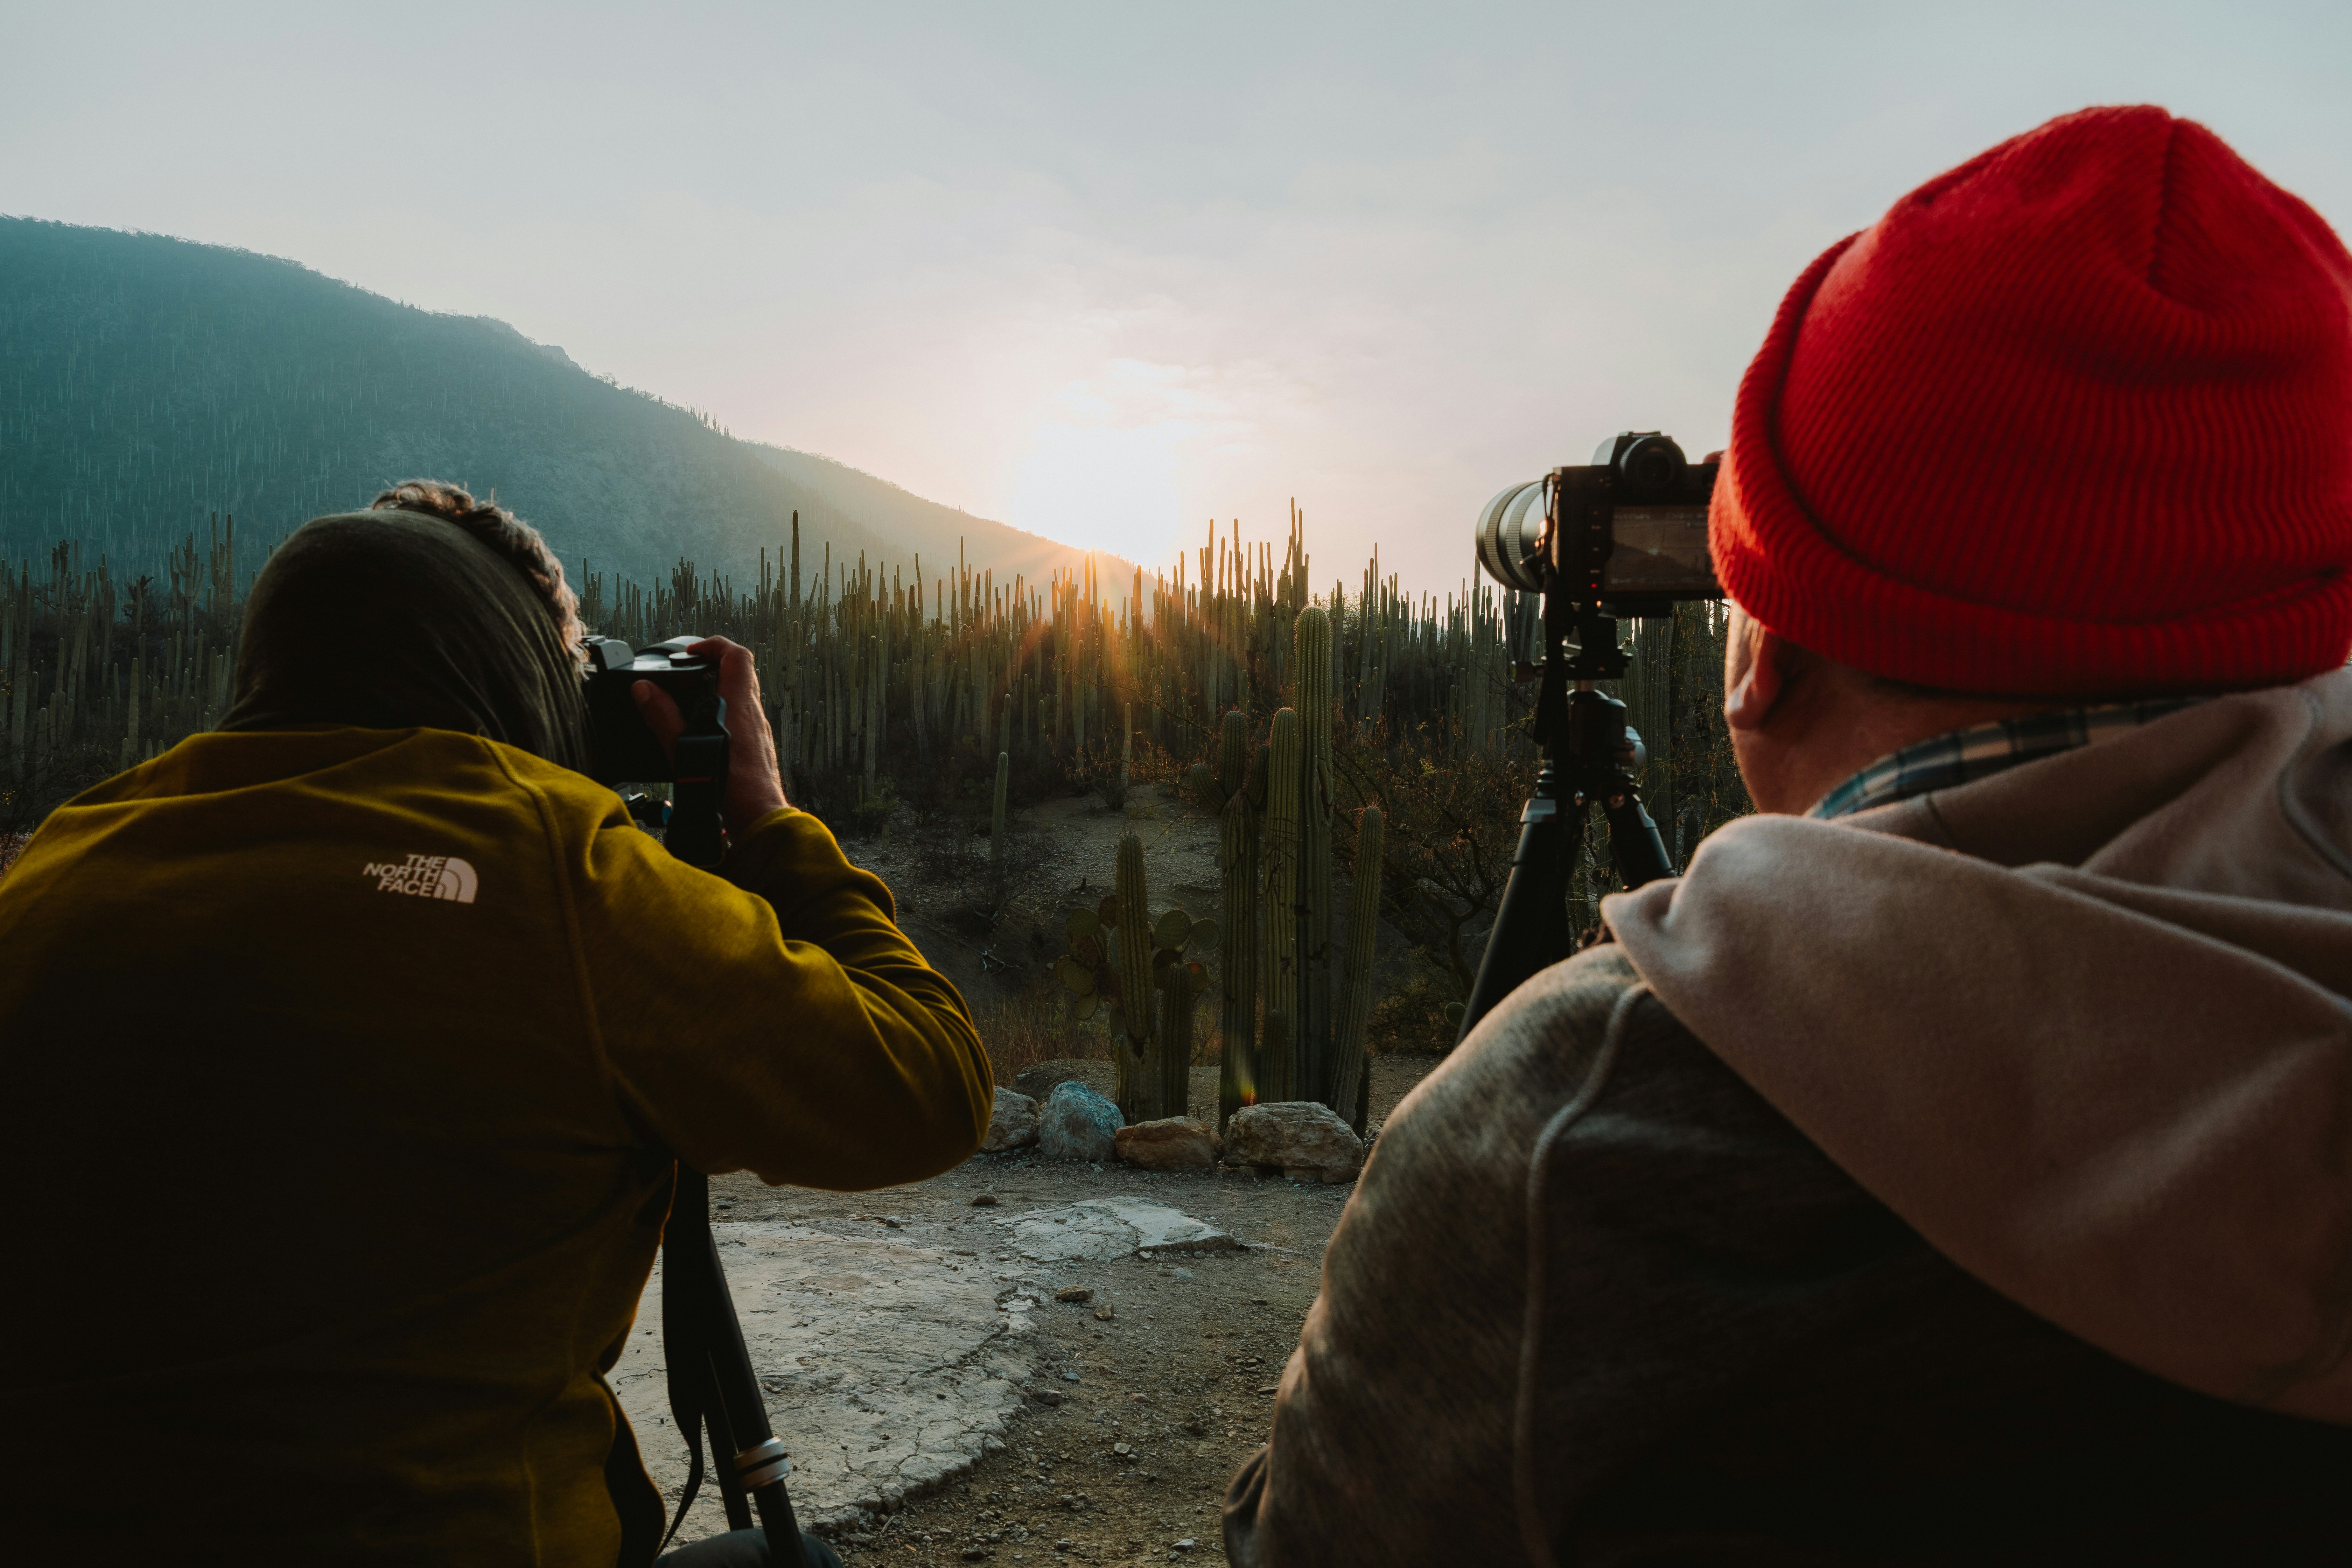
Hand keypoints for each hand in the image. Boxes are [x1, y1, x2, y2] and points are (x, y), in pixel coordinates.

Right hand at [632, 637, 789, 835]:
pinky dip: (724, 713)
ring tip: (692, 700)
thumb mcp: (686, 749)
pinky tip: (705, 731)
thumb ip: (663, 717)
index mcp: (740, 704)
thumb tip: (644, 690)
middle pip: (741, 672)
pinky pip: (743, 717)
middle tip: (690, 671)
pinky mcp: (757, 747)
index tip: (692, 652)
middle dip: (714, 665)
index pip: (737, 656)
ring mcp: (758, 730)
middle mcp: (754, 713)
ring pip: (743, 696)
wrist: (759, 816)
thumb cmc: (730, 786)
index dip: (714, 645)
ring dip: (719, 690)